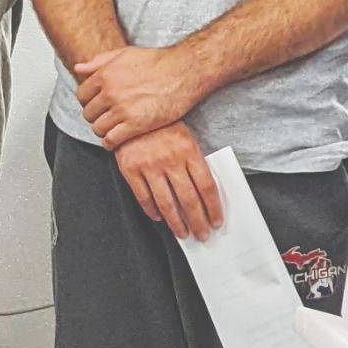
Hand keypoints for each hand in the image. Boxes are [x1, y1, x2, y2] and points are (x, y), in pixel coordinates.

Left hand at [74, 43, 205, 147]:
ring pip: (98, 128)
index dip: (88, 102)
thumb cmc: (158, 62)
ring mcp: (122, 110)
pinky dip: (111, 143)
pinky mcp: (136, 125)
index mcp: (105, 75)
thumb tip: (78, 68)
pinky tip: (117, 139)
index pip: (82, 96)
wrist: (184, 72)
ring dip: (103, 130)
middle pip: (88, 114)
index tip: (98, 105)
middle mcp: (111, 93)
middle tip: (107, 117)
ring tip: (113, 128)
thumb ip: (100, 61)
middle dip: (96, 116)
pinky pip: (111, 140)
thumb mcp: (125, 53)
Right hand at [112, 123, 223, 239]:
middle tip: (202, 235)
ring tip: (183, 234)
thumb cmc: (163, 127)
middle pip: (189, 199)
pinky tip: (159, 218)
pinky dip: (152, 211)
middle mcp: (170, 160)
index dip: (213, 208)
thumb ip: (195, 163)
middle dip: (198, 222)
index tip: (216, 221)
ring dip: (176, 223)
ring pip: (166, 203)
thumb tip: (206, 196)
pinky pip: (143, 197)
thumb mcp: (186, 139)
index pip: (207, 186)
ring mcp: (149, 165)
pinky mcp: (130, 169)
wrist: (132, 112)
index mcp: (189, 150)